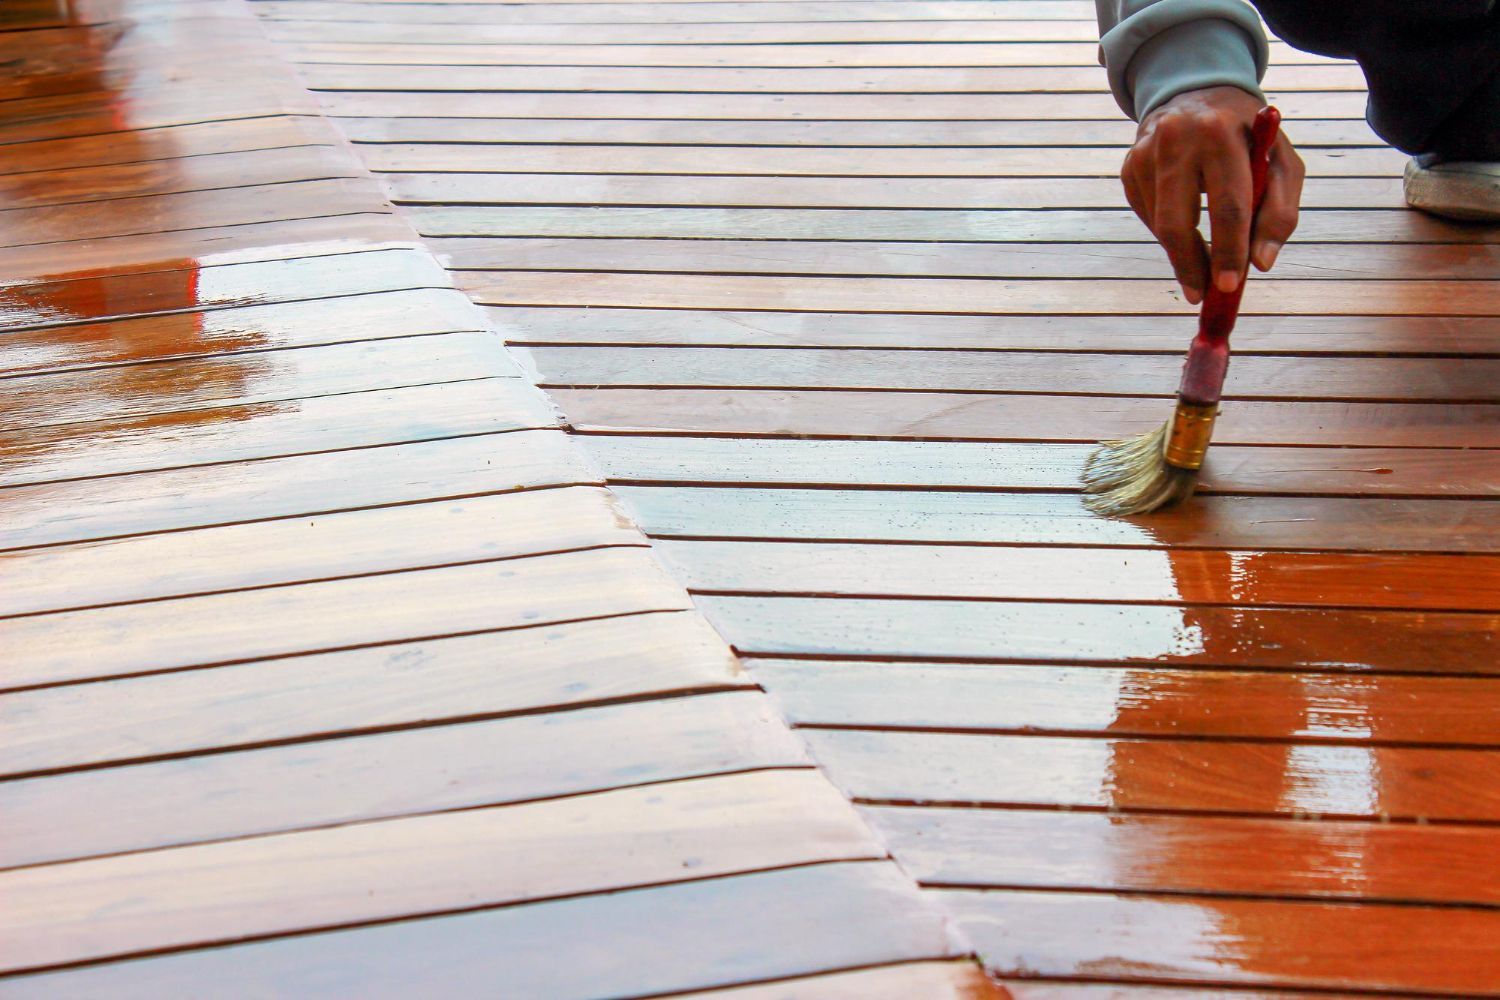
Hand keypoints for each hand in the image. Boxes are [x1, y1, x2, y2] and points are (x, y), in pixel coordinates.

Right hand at [1121, 86, 1304, 303]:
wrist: (1198, 92)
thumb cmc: (1249, 137)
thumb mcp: (1280, 162)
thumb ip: (1280, 213)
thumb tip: (1261, 264)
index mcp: (1222, 134)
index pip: (1227, 204)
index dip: (1228, 251)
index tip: (1229, 287)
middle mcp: (1178, 139)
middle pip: (1178, 221)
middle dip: (1191, 265)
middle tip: (1202, 295)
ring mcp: (1146, 152)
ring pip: (1159, 224)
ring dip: (1181, 253)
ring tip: (1199, 265)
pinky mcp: (1129, 165)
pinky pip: (1147, 215)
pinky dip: (1167, 231)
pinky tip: (1185, 221)